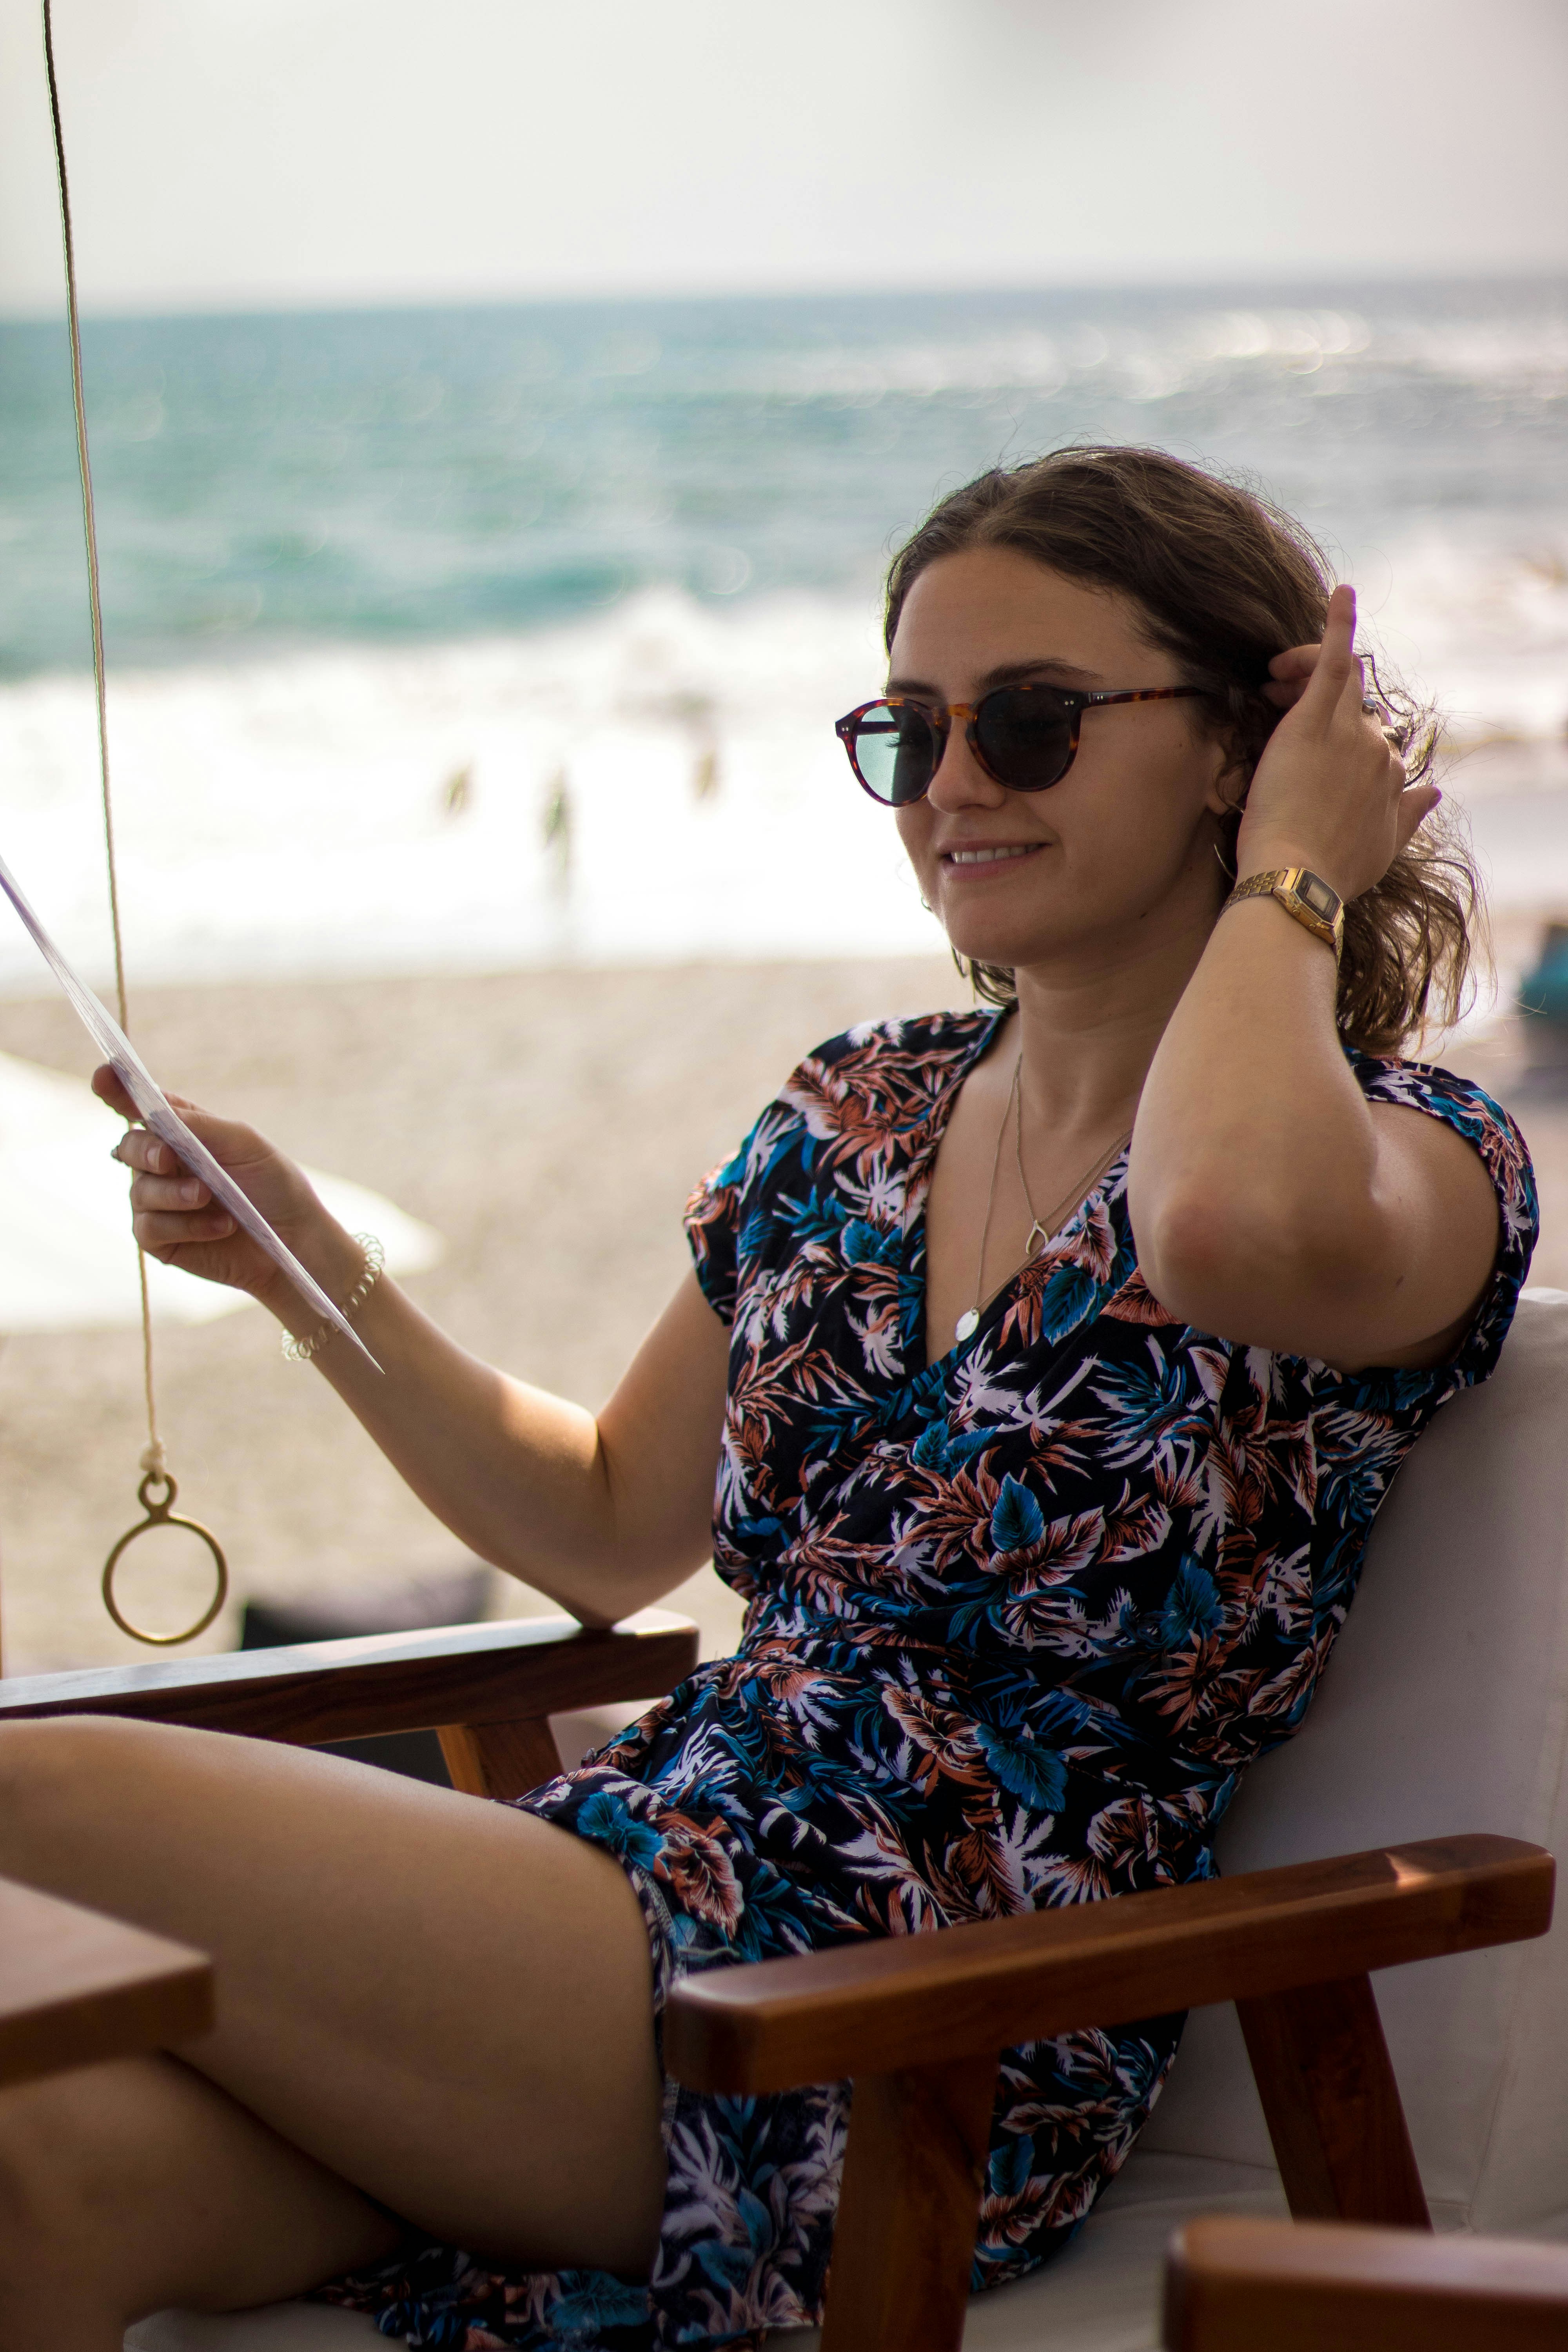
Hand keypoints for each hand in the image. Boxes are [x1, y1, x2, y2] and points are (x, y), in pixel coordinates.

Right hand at [95, 1065, 344, 1309]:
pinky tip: (220, 1226)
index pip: (141, 1107)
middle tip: (169, 1158)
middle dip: (147, 1150)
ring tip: (210, 1197)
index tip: (104, 1076)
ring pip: (140, 1191)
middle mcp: (163, 1164)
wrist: (294, 1239)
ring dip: (175, 1194)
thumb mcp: (243, 1143)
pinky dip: (187, 1225)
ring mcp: (158, 1203)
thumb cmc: (273, 1184)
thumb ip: (198, 1125)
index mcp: (182, 1132)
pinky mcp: (160, 1240)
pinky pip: (151, 1228)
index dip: (117, 1090)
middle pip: (131, 1146)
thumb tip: (155, 1110)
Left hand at [1233, 584, 1438, 901]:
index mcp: (1388, 775)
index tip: (1301, 752)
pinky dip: (1338, 624)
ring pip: (1343, 682)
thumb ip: (1408, 817)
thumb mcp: (1380, 849)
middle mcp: (1377, 748)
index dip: (1338, 736)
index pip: (1370, 737)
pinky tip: (1342, 591)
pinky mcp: (1316, 720)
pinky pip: (1336, 660)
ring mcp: (1350, 732)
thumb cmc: (1329, 871)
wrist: (1298, 878)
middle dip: (1317, 705)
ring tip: (1275, 681)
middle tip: (1271, 710)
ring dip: (1309, 672)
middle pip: (1354, 706)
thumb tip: (1435, 792)